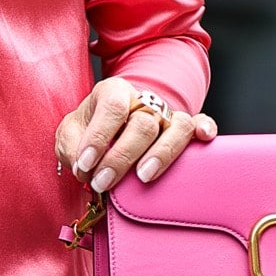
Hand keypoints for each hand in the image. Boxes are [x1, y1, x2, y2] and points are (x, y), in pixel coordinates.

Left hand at [55, 76, 216, 193]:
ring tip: (143, 178)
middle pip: (143, 123)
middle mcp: (144, 101)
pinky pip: (200, 124)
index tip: (85, 164)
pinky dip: (205, 129)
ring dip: (162, 153)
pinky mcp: (184, 129)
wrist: (108, 129)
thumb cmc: (88, 131)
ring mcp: (167, 115)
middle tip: (103, 182)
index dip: (98, 137)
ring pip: (178, 126)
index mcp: (113, 92)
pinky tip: (204, 139)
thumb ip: (70, 146)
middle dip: (122, 156)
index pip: (112, 107)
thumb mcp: (69, 134)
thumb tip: (84, 167)